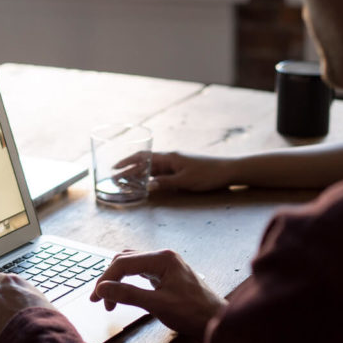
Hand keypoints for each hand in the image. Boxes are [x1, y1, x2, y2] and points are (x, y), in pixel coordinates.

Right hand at [91, 249, 224, 336]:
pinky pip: (140, 271)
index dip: (106, 279)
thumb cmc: (194, 313)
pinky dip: (128, 281)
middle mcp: (163, 256)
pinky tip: (124, 292)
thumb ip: (128, 295)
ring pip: (131, 265)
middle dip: (110, 279)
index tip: (96, 297)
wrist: (216, 321)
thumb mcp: (158, 305)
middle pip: (125, 260)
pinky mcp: (166, 274)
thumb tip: (103, 288)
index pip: (124, 263)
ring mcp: (165, 264)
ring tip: (109, 298)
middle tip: (99, 300)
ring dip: (118, 279)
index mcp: (162, 258)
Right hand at [115, 151, 233, 192]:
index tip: (114, 168)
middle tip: (115, 178)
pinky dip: (151, 177)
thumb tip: (148, 186)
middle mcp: (170, 158)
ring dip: (139, 174)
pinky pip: (161, 173)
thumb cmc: (207, 174)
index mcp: (169, 157)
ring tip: (126, 182)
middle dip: (129, 169)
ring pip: (152, 168)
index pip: (143, 157)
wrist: (228, 171)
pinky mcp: (181, 170)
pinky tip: (146, 183)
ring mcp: (175, 164)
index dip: (127, 162)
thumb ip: (166, 183)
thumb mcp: (185, 181)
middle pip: (145, 162)